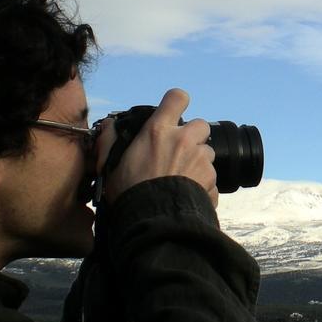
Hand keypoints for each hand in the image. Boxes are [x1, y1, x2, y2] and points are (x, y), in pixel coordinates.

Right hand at [95, 88, 217, 206]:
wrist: (153, 223)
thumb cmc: (130, 194)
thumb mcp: (111, 165)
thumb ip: (110, 141)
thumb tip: (109, 126)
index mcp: (159, 132)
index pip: (177, 98)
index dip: (176, 103)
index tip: (172, 112)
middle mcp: (184, 141)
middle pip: (201, 125)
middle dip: (193, 136)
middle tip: (179, 151)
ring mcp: (202, 161)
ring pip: (208, 154)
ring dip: (198, 162)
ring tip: (181, 179)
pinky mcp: (212, 181)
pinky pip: (211, 179)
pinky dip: (202, 185)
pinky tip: (187, 195)